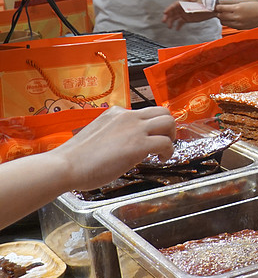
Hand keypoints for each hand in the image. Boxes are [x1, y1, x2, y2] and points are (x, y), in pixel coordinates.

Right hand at [55, 106, 175, 191]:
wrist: (66, 166)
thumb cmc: (76, 157)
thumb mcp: (99, 134)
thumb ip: (114, 132)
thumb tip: (125, 142)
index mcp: (116, 112)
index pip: (144, 111)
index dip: (152, 124)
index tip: (152, 136)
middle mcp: (128, 116)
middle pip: (163, 112)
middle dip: (168, 127)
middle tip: (164, 141)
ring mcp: (134, 129)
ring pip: (168, 122)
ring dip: (171, 136)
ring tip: (164, 150)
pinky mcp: (139, 145)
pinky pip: (166, 143)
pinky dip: (169, 151)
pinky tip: (161, 159)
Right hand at [163, 0, 214, 29]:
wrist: (214, 9)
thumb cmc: (207, 4)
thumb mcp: (199, 5)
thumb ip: (191, 7)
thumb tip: (185, 8)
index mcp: (185, 1)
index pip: (175, 5)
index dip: (169, 8)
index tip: (165, 12)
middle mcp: (183, 7)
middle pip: (173, 11)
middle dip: (168, 16)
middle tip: (164, 21)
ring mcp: (185, 13)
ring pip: (175, 17)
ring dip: (171, 22)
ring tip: (169, 27)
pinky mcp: (187, 18)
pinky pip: (181, 22)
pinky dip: (178, 25)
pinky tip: (176, 29)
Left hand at [215, 1, 257, 29]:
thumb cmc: (256, 7)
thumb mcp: (243, 4)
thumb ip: (233, 6)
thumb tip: (223, 8)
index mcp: (237, 8)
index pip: (222, 8)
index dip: (217, 7)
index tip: (216, 6)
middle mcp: (237, 16)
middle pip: (221, 16)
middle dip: (218, 13)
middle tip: (218, 11)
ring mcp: (238, 23)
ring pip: (224, 22)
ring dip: (222, 19)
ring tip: (223, 16)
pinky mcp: (241, 28)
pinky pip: (231, 26)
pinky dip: (228, 23)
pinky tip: (230, 20)